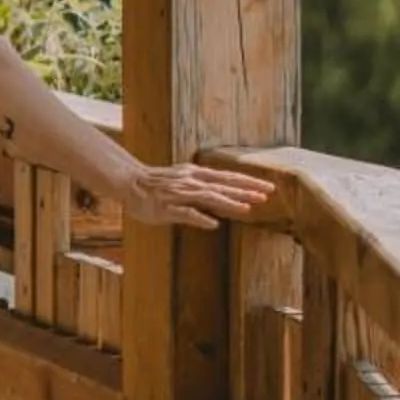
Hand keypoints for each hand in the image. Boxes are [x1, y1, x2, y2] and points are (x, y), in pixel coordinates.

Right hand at [120, 162, 275, 231]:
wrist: (131, 182)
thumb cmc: (159, 184)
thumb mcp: (185, 180)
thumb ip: (205, 189)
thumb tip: (226, 198)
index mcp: (197, 174)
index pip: (228, 178)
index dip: (248, 183)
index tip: (268, 187)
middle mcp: (191, 181)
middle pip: (223, 185)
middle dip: (246, 190)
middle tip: (267, 195)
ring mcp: (180, 194)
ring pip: (208, 197)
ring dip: (228, 202)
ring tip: (246, 208)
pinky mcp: (167, 207)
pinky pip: (186, 213)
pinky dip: (200, 217)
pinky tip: (214, 224)